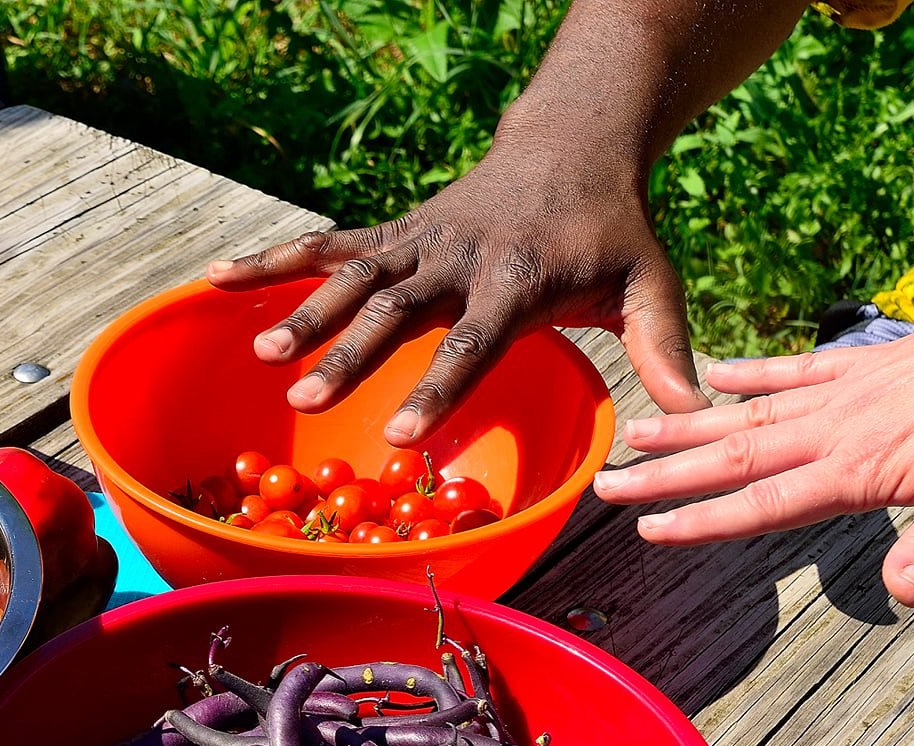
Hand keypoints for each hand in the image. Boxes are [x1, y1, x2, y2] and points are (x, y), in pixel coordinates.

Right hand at [207, 144, 702, 443]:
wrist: (572, 145)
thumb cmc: (611, 231)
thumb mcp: (650, 281)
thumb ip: (664, 348)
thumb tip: (696, 415)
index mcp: (518, 280)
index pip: (472, 341)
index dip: (434, 386)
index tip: (396, 433)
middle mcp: (459, 258)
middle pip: (396, 312)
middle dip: (348, 355)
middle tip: (303, 397)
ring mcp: (419, 242)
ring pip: (352, 278)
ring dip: (303, 313)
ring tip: (258, 355)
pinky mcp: (393, 232)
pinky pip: (326, 245)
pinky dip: (273, 261)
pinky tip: (216, 279)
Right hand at [596, 300, 913, 606]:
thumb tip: (901, 594)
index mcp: (858, 472)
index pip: (763, 504)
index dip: (703, 521)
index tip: (650, 530)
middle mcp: (835, 431)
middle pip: (734, 458)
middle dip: (666, 475)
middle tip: (606, 484)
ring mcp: (843, 394)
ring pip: (748, 414)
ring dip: (687, 427)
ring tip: (633, 432)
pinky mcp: (861, 364)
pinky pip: (792, 370)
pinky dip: (748, 373)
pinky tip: (711, 374)